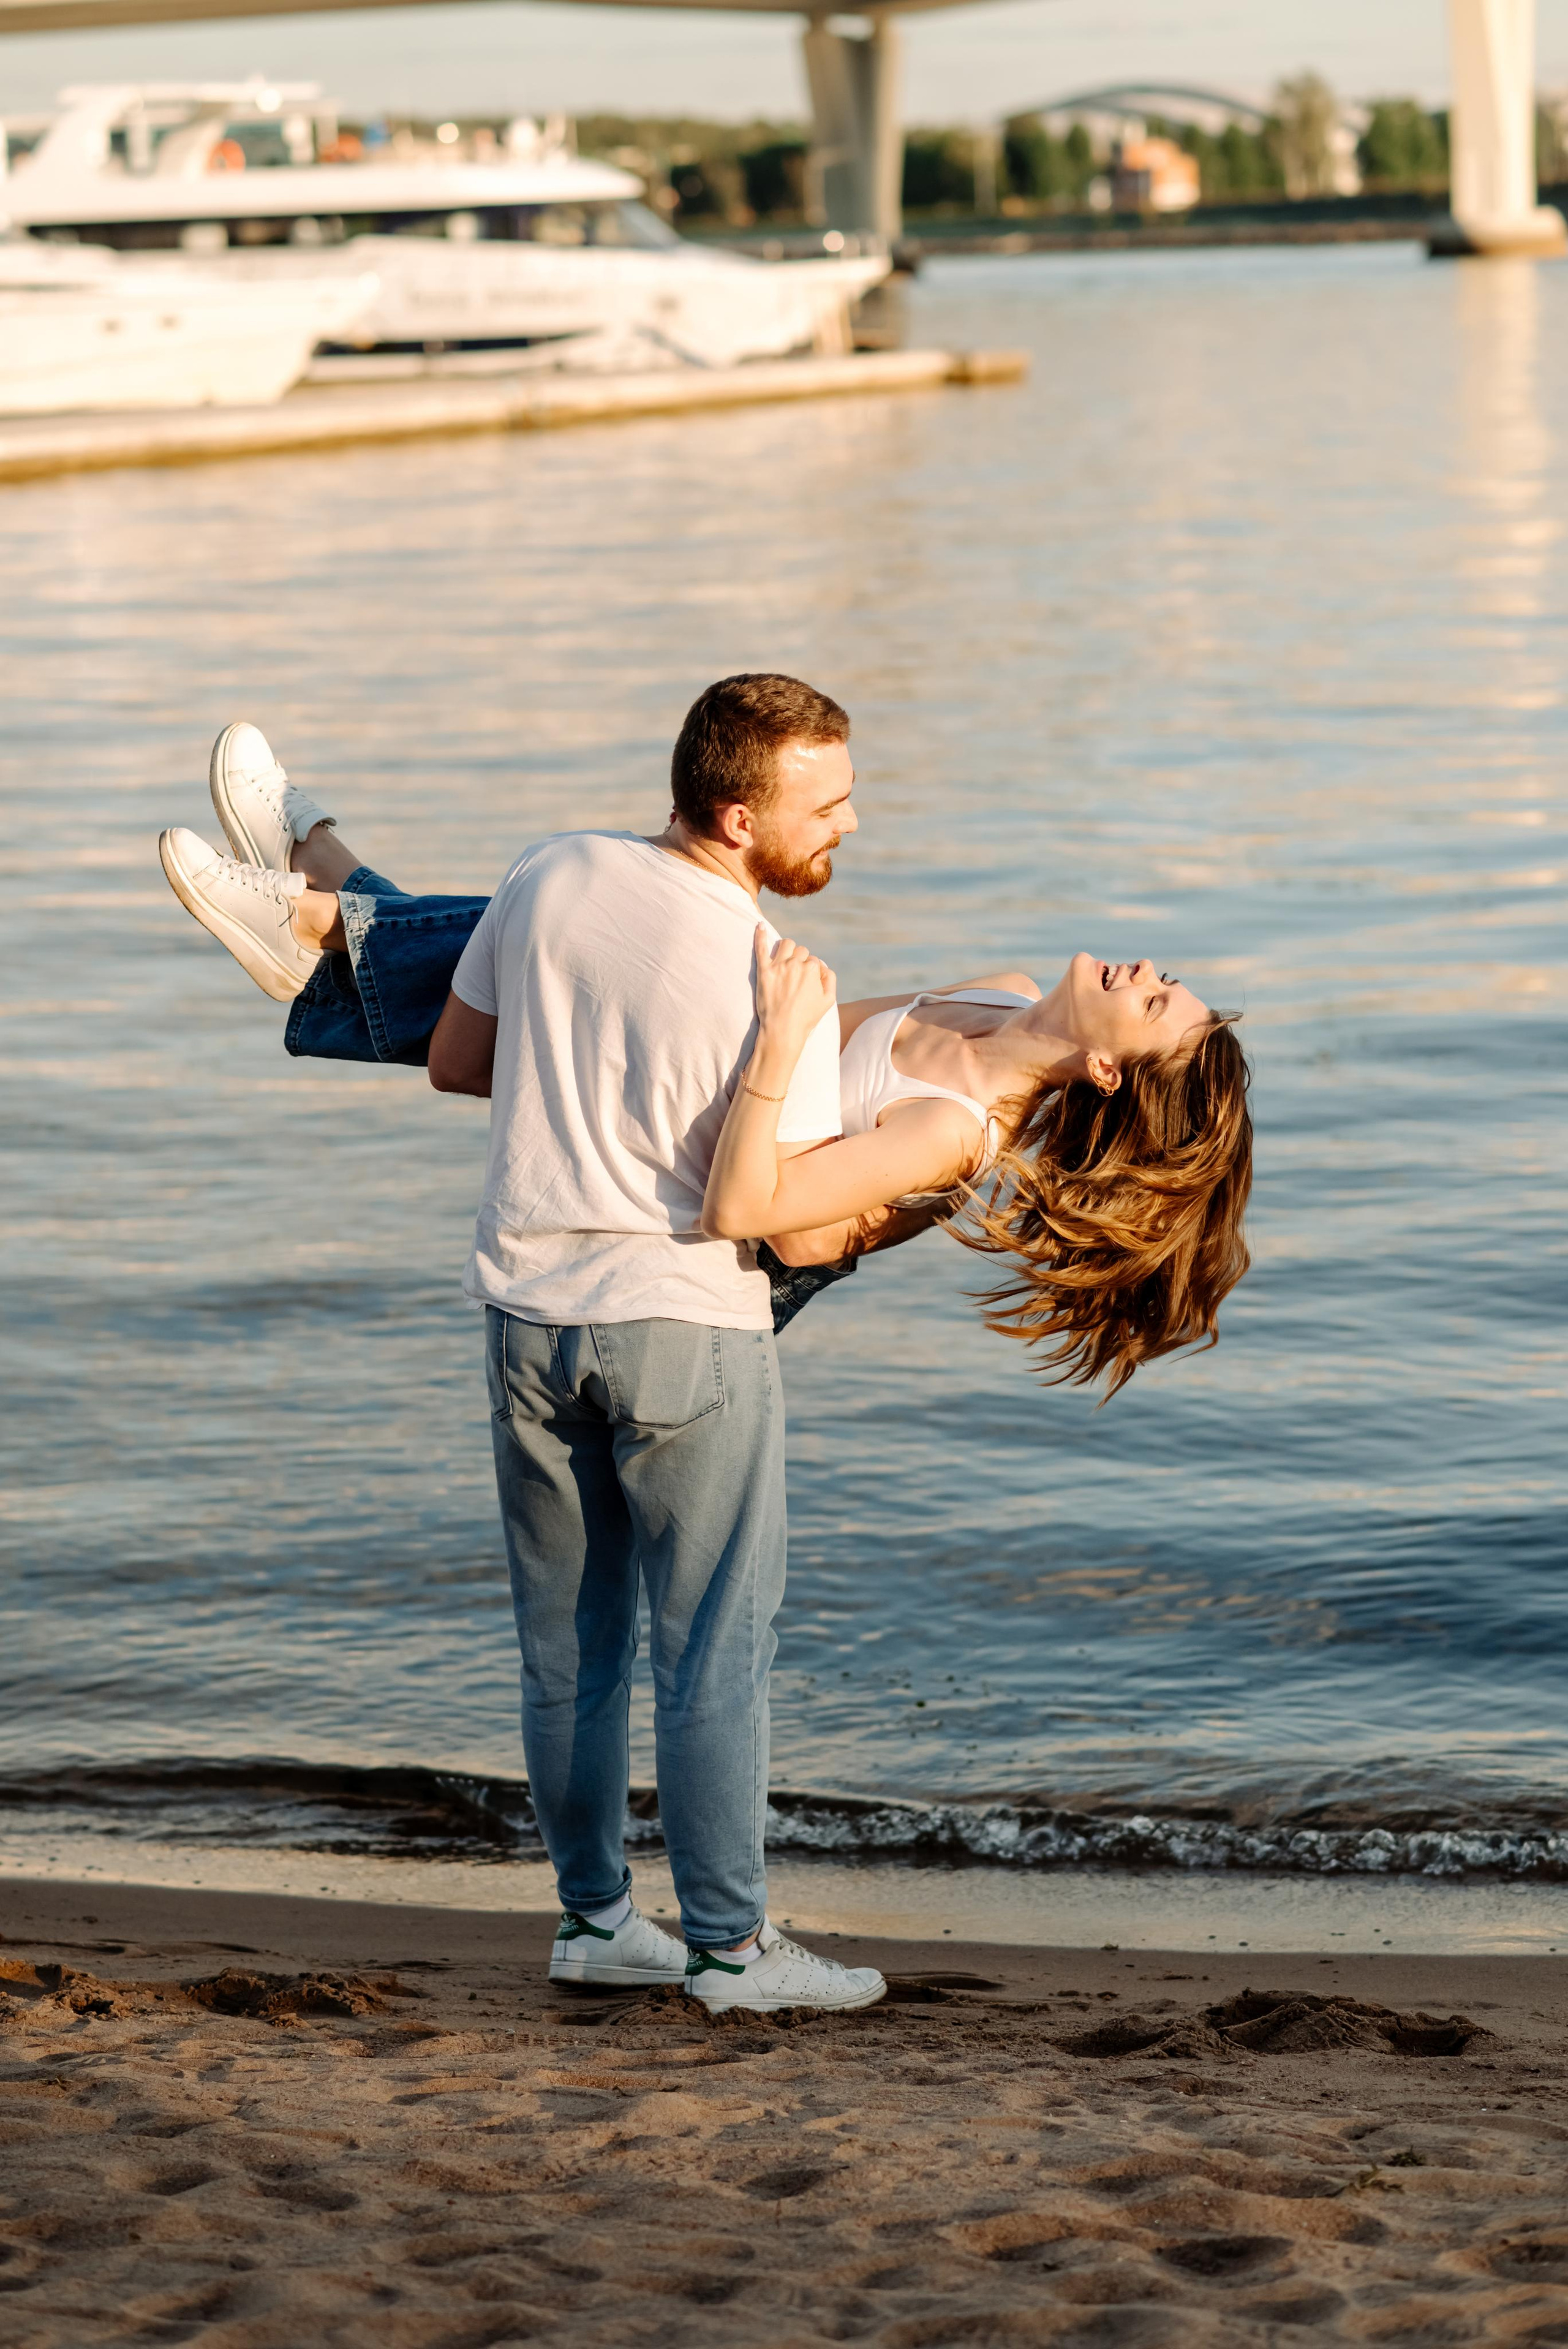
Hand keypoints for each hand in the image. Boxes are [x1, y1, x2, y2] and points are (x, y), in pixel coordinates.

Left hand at [754, 925, 835, 1055]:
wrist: (783, 1030)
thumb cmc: (806, 1017)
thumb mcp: (828, 1000)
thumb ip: (830, 978)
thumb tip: (821, 965)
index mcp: (812, 969)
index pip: (813, 960)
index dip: (810, 971)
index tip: (806, 984)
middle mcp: (795, 964)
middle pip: (800, 951)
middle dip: (800, 959)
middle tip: (795, 976)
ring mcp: (778, 966)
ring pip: (785, 944)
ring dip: (787, 948)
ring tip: (785, 957)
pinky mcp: (763, 971)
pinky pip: (760, 947)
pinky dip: (759, 935)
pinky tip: (759, 925)